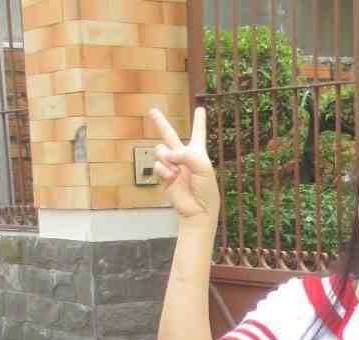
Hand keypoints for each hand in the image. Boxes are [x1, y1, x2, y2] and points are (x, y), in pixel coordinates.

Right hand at [148, 105, 219, 224]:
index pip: (198, 133)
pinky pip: (157, 165)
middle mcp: (183, 156)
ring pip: (160, 150)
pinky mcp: (164, 176)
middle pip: (169, 135)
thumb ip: (186, 155)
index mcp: (197, 152)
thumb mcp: (203, 168)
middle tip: (153, 110)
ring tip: (175, 170)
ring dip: (165, 156)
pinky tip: (172, 178)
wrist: (198, 211)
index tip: (201, 109)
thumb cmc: (206, 190)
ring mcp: (172, 166)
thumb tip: (168, 155)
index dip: (199, 121)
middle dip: (160, 122)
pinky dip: (163, 170)